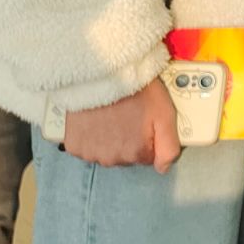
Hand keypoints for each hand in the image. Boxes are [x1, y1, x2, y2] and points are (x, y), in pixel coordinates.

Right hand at [61, 79, 181, 171]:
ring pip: (106, 153)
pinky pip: (86, 148)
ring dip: (109, 140)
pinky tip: (95, 120)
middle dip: (129, 139)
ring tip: (111, 116)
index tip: (145, 122)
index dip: (148, 139)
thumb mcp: (164, 114)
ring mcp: (91, 153)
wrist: (102, 74)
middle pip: (126, 156)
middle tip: (128, 116)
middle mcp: (113, 159)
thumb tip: (163, 168)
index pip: (148, 158)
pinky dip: (90, 138)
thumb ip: (169, 146)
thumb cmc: (136, 91)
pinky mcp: (74, 145)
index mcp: (136, 153)